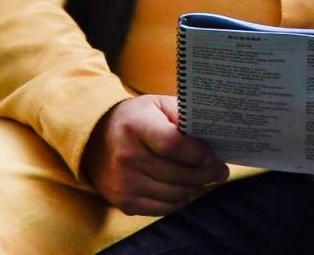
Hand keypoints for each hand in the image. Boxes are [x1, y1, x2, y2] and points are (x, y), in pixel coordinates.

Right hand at [83, 95, 227, 215]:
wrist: (94, 137)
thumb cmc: (135, 118)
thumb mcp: (157, 105)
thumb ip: (183, 116)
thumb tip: (214, 134)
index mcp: (135, 126)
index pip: (172, 144)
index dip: (197, 153)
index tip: (213, 155)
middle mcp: (126, 156)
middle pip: (177, 173)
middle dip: (205, 174)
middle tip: (220, 170)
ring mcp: (123, 182)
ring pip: (174, 194)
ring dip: (195, 188)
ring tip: (205, 179)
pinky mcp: (123, 202)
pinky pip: (162, 208)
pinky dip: (179, 200)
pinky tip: (187, 188)